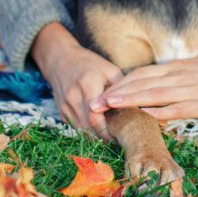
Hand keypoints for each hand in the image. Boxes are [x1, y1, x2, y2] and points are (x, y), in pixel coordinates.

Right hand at [31, 22, 122, 140]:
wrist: (61, 59)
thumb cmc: (91, 64)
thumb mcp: (110, 71)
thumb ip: (121, 89)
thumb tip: (136, 108)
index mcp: (88, 84)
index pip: (95, 116)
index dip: (108, 129)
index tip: (122, 133)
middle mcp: (73, 96)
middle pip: (88, 126)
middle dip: (104, 135)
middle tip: (120, 136)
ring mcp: (65, 105)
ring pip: (81, 130)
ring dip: (96, 135)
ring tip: (111, 134)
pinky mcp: (61, 110)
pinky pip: (75, 127)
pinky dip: (87, 130)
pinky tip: (99, 128)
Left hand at [88, 54, 197, 119]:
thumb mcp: (191, 69)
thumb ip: (171, 76)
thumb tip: (149, 84)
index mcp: (176, 66)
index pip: (141, 73)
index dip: (119, 82)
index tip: (101, 90)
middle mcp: (178, 76)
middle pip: (140, 83)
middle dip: (115, 92)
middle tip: (93, 102)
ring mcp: (189, 90)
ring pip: (153, 94)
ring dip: (129, 100)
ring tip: (109, 106)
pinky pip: (175, 108)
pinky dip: (158, 112)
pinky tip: (143, 116)